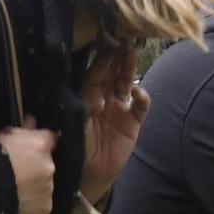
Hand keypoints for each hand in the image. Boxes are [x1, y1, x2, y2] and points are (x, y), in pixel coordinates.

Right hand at [0, 119, 58, 213]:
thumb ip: (17, 131)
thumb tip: (31, 121)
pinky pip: (40, 202)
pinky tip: (17, 203)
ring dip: (34, 184)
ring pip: (44, 183)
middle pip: (46, 162)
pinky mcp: (45, 208)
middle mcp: (49, 165)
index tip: (28, 146)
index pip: (48, 138)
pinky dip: (31, 202)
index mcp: (39, 144)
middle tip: (16, 171)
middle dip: (35, 164)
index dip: (37, 142)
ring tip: (14, 190)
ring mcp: (48, 188)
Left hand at [79, 44, 151, 203]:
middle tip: (122, 38)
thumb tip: (91, 87)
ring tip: (131, 52)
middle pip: (112, 73)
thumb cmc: (75, 147)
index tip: (105, 42)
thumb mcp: (73, 121)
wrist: (88, 174)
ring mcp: (119, 110)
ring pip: (126, 83)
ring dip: (129, 69)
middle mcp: (104, 99)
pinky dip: (141, 97)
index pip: (95, 73)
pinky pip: (140, 106)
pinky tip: (136, 92)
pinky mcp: (132, 123)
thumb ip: (82, 103)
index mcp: (86, 97)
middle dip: (117, 57)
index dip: (101, 59)